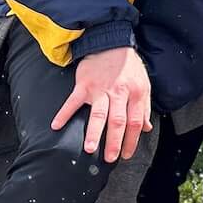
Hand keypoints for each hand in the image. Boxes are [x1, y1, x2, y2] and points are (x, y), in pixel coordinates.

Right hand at [51, 45, 151, 162]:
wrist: (111, 43)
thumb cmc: (128, 66)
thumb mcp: (143, 83)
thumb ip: (144, 107)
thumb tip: (146, 128)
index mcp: (136, 93)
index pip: (136, 121)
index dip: (132, 140)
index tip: (126, 154)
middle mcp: (119, 92)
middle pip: (118, 120)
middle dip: (115, 141)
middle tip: (110, 158)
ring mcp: (100, 89)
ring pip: (98, 113)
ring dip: (94, 132)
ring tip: (90, 148)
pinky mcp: (84, 85)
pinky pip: (73, 101)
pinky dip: (64, 113)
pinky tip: (56, 125)